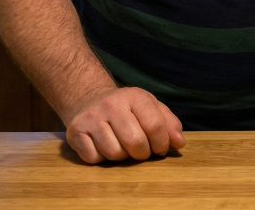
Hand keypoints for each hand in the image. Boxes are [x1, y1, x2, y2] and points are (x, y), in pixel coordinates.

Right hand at [64, 87, 185, 162]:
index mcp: (135, 96)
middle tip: (140, 151)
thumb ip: (169, 124)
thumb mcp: (151, 108)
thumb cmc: (127, 109)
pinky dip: (101, 159)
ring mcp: (91, 118)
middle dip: (142, 154)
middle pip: (135, 143)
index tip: (160, 148)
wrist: (89, 101)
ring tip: (121, 146)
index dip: (162, 143)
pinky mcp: (75, 132)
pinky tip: (103, 147)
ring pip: (114, 154)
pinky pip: (93, 158)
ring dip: (122, 157)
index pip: (155, 126)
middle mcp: (111, 105)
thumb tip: (179, 143)